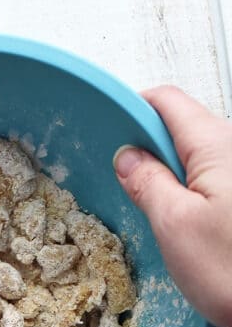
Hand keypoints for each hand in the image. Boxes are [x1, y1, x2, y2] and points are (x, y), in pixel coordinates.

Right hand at [113, 85, 231, 326]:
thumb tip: (128, 156)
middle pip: (184, 128)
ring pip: (199, 158)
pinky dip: (192, 193)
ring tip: (153, 210)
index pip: (167, 101)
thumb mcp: (175, 225)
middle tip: (126, 185)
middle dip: (150, 150)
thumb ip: (147, 183)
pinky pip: (215, 181)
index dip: (132, 112)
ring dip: (171, 176)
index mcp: (217, 144)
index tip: (108, 139)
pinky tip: (184, 224)